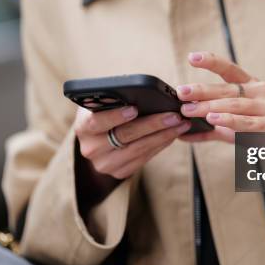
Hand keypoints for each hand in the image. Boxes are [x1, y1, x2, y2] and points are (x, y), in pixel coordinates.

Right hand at [74, 106, 190, 179]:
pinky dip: (160, 145)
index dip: (115, 116)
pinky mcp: (119, 173)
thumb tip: (138, 91)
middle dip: (152, 124)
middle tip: (174, 115)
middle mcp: (90, 148)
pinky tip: (173, 134)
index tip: (135, 108)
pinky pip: (144, 158)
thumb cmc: (102, 112)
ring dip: (163, 135)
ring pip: (138, 149)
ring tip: (181, 123)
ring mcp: (105, 164)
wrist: (96, 140)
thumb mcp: (100, 103)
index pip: (97, 122)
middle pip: (124, 136)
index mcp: (82, 127)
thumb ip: (111, 98)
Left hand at [177, 52, 264, 142]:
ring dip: (209, 107)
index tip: (191, 57)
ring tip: (189, 110)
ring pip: (234, 105)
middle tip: (181, 93)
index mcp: (252, 85)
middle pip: (227, 89)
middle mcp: (260, 92)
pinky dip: (228, 121)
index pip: (230, 69)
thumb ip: (213, 128)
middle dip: (202, 91)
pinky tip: (214, 119)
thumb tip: (184, 135)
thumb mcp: (242, 122)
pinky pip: (247, 123)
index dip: (211, 61)